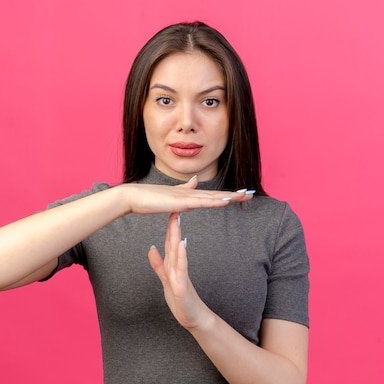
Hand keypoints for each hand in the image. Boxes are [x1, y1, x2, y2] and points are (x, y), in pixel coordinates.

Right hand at [122, 175, 252, 214]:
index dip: (227, 194)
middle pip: (216, 195)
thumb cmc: (148, 197)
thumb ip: (184, 188)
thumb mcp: (170, 194)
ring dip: (229, 197)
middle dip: (234, 195)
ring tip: (244, 196)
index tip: (242, 194)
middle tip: (252, 194)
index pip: (212, 195)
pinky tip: (225, 201)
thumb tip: (195, 180)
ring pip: (212, 198)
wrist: (132, 197)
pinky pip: (201, 203)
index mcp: (188, 194)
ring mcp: (185, 197)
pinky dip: (214, 202)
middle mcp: (189, 193)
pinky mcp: (179, 202)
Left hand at [147, 212, 213, 329]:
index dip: (169, 226)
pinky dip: (181, 256)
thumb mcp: (166, 279)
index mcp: (174, 265)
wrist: (194, 319)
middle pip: (175, 243)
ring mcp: (181, 275)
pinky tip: (181, 245)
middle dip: (174, 225)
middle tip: (174, 206)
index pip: (171, 242)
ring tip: (176, 220)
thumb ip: (159, 264)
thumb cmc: (182, 300)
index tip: (168, 210)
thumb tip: (151, 249)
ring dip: (177, 236)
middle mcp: (179, 267)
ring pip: (178, 253)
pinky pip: (181, 269)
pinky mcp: (182, 286)